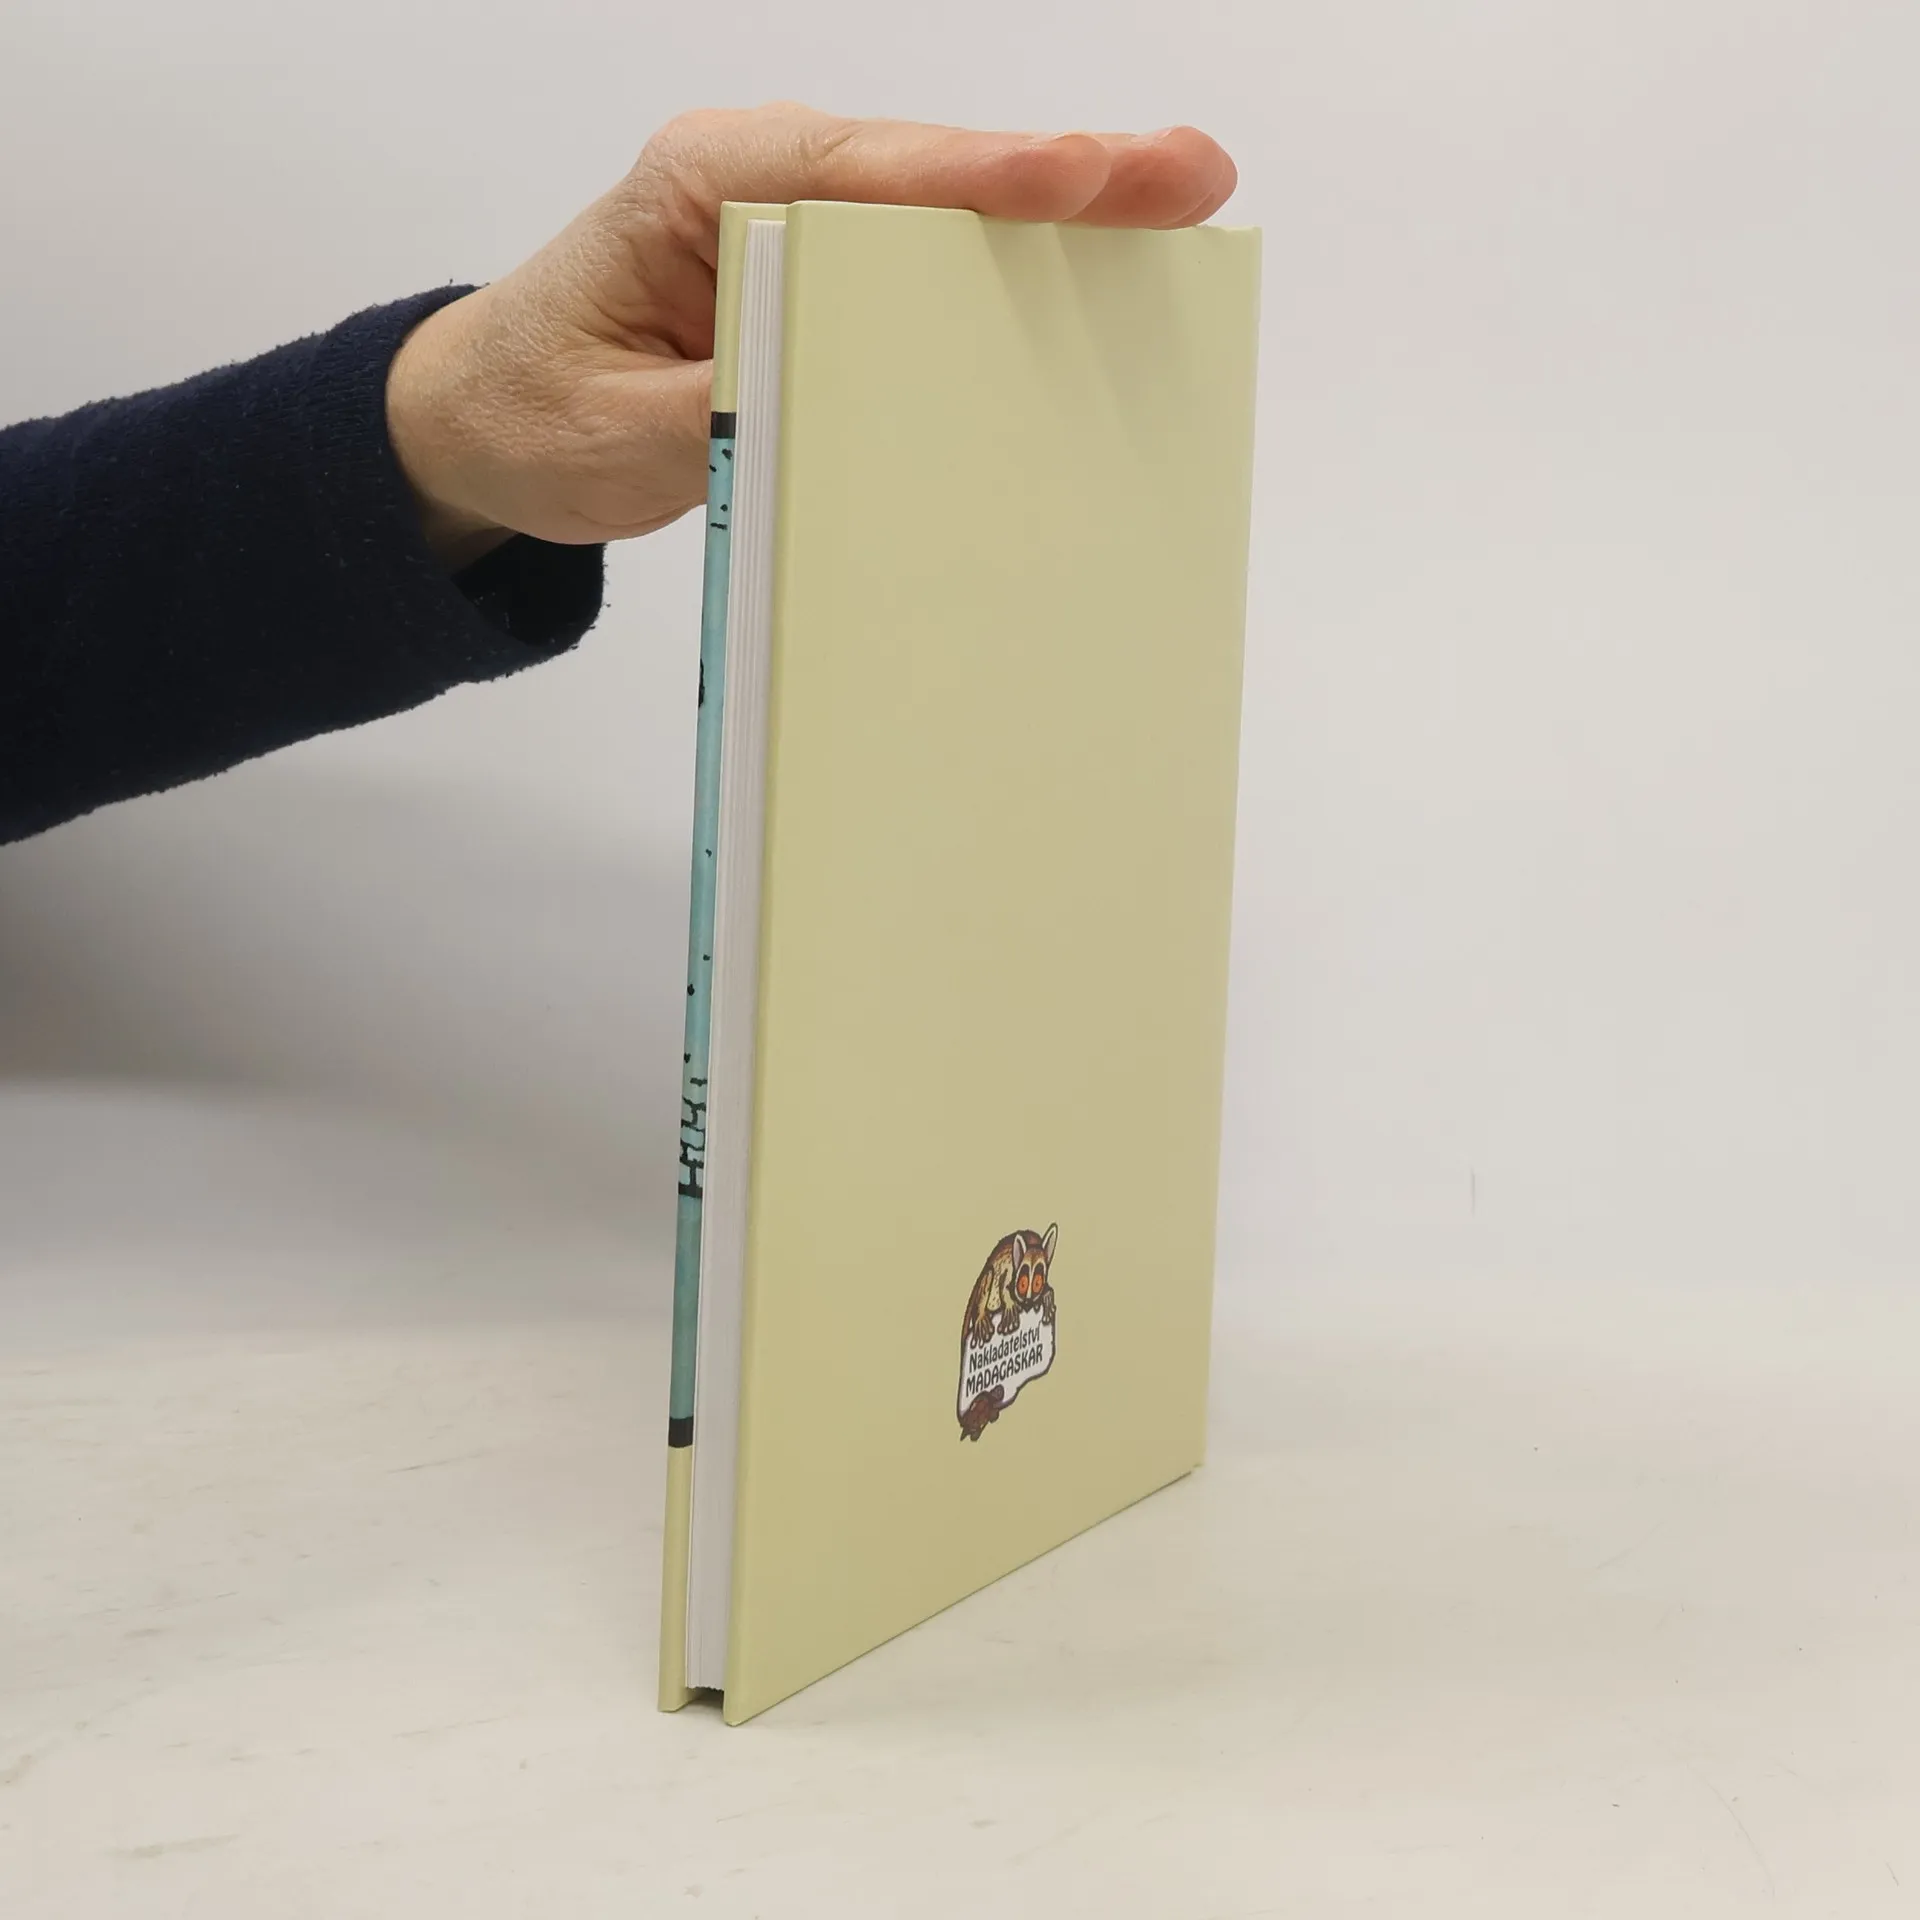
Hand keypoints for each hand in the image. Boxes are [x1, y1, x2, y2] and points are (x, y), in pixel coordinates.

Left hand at [385, 103, 1236, 568]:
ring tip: (1180, 215)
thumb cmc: (533, 410)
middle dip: (1065, 178)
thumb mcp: (618, 432)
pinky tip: (1095, 289)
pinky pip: (928, 275)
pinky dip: (1012, 279)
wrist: (482, 425)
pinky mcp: (821, 288)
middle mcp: (763, 184)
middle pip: (935, 176)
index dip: (979, 179)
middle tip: (1191, 177)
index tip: (1079, 177)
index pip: (860, 173)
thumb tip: (846, 408)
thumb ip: (727, 411)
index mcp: (703, 186)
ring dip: (1063, 222)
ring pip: (947, 218)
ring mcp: (800, 230)